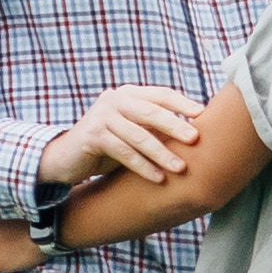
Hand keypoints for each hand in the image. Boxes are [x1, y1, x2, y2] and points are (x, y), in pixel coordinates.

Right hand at [39, 86, 204, 185]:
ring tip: (180, 167)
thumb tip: (196, 132)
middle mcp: (114, 99)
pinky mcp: (93, 136)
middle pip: (152, 111)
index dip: (183, 103)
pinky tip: (158, 178)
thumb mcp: (133, 131)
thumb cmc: (107, 145)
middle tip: (196, 139)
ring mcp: (102, 116)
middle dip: (176, 126)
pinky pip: (123, 151)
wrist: (67, 157)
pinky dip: (142, 166)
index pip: (161, 94)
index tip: (204, 114)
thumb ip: (155, 127)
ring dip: (162, 153)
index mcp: (128, 94)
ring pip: (139, 135)